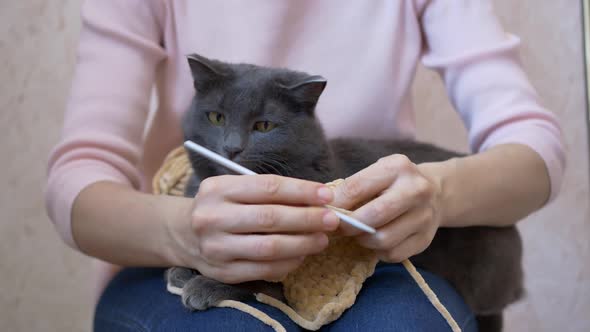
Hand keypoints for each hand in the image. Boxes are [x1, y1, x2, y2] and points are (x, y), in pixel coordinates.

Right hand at [166, 174, 339, 283]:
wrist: (183, 234)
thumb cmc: (222, 206)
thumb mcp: (235, 188)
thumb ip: (269, 192)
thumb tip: (316, 199)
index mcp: (218, 189)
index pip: (267, 187)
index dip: (301, 191)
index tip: (326, 195)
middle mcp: (213, 217)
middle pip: (270, 218)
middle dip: (307, 219)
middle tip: (332, 219)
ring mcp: (216, 247)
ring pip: (269, 247)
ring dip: (302, 244)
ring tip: (322, 239)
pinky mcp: (222, 272)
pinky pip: (263, 269)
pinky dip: (289, 263)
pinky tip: (303, 255)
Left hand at [331, 155, 442, 262]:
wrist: (436, 192)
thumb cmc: (394, 183)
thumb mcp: (377, 174)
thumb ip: (352, 187)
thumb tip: (322, 208)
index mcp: (397, 167)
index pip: (357, 187)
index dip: (336, 204)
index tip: (324, 212)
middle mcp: (416, 190)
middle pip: (373, 216)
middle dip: (349, 225)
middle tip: (340, 228)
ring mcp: (424, 215)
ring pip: (383, 239)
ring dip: (364, 241)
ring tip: (360, 234)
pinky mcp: (426, 238)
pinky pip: (393, 254)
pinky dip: (379, 252)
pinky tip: (377, 242)